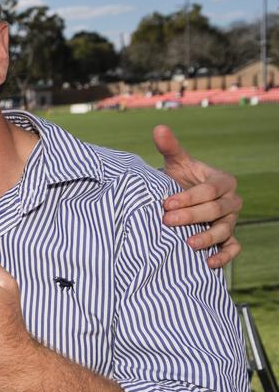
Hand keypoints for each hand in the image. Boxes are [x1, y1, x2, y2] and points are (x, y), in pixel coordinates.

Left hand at [152, 125, 241, 267]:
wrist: (182, 200)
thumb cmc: (180, 179)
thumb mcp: (176, 163)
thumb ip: (170, 147)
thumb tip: (159, 128)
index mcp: (222, 181)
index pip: (210, 189)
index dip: (190, 197)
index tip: (166, 203)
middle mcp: (231, 201)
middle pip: (217, 210)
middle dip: (192, 216)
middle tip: (167, 220)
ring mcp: (230, 221)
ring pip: (225, 230)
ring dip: (207, 238)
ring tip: (188, 243)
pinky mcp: (227, 238)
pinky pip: (233, 248)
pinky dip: (224, 256)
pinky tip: (208, 263)